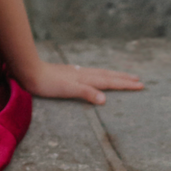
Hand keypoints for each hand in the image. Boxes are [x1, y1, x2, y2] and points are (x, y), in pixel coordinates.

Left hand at [11, 58, 143, 104]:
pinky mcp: (69, 74)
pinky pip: (91, 74)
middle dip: (124, 78)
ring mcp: (76, 73)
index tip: (140, 85)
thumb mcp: (67, 90)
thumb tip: (105, 99)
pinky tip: (95, 76)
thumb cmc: (47, 83)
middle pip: (108, 76)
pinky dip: (99, 75)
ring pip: (100, 73)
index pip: (110, 82)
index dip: (125, 84)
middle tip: (139, 80)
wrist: (29, 71)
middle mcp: (83, 74)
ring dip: (113, 75)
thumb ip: (86, 93)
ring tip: (123, 76)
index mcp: (86, 78)